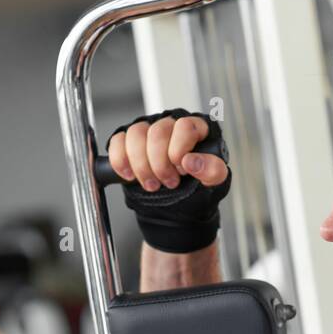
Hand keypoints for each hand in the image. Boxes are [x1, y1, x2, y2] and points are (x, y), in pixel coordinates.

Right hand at [106, 109, 231, 252]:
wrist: (178, 207)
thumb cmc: (198, 189)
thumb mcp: (214, 184)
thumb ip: (212, 170)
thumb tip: (192, 161)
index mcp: (196, 129)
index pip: (185, 126)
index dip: (179, 149)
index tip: (181, 169)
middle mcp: (171, 126)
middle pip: (158, 131)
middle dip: (160, 163)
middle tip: (169, 183)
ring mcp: (148, 131)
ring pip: (136, 134)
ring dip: (141, 165)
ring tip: (151, 184)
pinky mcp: (129, 142)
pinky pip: (118, 141)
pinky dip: (121, 161)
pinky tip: (130, 176)